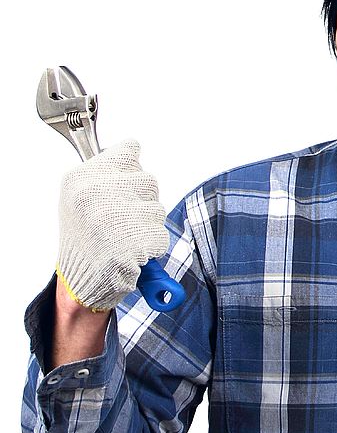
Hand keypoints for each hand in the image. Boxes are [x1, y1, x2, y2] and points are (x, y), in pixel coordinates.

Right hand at [57, 139, 167, 310]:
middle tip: (123, 220)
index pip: (129, 149)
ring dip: (149, 224)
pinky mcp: (131, 243)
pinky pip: (161, 235)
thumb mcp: (80, 197)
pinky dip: (153, 246)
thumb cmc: (85, 238)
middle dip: (144, 200)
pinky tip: (133, 251)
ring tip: (126, 237)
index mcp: (80, 178)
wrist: (79, 283)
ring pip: (157, 207)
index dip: (132, 167)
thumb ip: (106, 172)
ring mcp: (113, 219)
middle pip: (149, 179)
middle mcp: (94, 194)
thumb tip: (134, 151)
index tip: (125, 180)